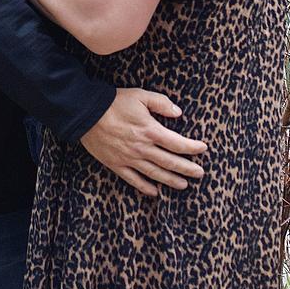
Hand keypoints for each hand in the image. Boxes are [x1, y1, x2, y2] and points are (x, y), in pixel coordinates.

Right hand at [80, 88, 206, 196]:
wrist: (86, 113)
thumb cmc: (114, 102)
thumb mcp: (140, 95)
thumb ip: (161, 103)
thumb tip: (179, 113)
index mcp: (150, 130)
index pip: (177, 144)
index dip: (192, 148)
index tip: (203, 149)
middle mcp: (142, 148)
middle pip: (170, 162)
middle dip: (188, 169)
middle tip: (200, 173)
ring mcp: (129, 158)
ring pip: (155, 174)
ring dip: (171, 180)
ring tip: (184, 185)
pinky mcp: (116, 164)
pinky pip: (133, 180)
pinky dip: (145, 188)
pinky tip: (155, 193)